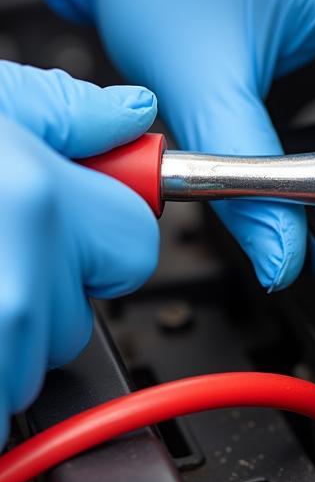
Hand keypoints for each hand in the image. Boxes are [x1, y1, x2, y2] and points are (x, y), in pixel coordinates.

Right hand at [0, 62, 158, 446]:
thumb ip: (64, 112)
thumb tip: (129, 113)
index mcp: (39, 203)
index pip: (134, 251)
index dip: (100, 237)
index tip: (69, 223)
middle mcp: (13, 280)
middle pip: (76, 320)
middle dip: (43, 294)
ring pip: (26, 369)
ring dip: (0, 340)